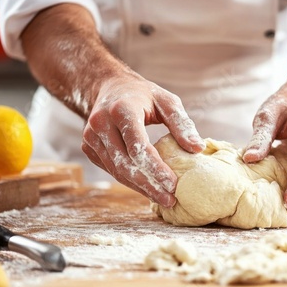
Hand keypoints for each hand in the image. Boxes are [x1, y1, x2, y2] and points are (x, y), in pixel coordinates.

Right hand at [82, 72, 204, 207]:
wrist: (109, 87)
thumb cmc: (143, 94)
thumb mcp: (166, 101)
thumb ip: (182, 123)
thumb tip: (198, 149)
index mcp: (122, 110)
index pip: (138, 146)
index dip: (155, 168)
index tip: (173, 184)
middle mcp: (101, 123)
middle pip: (125, 164)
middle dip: (149, 185)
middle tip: (170, 199)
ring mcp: (91, 136)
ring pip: (117, 171)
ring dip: (140, 188)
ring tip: (162, 199)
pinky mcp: (89, 147)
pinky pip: (111, 170)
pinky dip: (130, 181)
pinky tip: (147, 188)